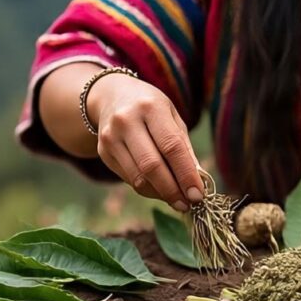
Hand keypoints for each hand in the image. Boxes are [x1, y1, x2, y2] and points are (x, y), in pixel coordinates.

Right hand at [86, 72, 204, 213]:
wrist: (111, 96)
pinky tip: (159, 190)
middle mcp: (127, 121)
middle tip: (188, 204)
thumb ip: (184, 146)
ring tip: (177, 200)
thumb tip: (197, 180)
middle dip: (172, 190)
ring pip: (138, 177)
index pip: (171, 146)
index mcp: (151, 107)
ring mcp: (111, 137)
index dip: (186, 174)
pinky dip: (147, 189)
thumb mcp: (172, 116)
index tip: (198, 194)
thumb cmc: (151, 108)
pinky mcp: (102, 151)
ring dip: (160, 194)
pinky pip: (128, 179)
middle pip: (152, 165)